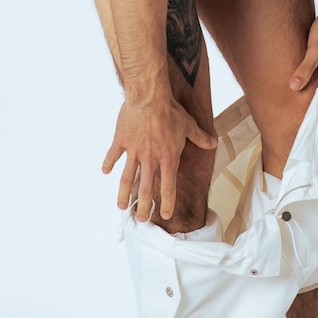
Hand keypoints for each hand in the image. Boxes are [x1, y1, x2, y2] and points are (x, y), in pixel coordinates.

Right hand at [102, 96, 216, 220]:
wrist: (149, 97)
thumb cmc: (170, 111)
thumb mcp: (189, 125)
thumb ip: (200, 137)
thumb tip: (213, 143)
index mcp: (167, 158)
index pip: (167, 187)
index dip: (166, 203)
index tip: (164, 215)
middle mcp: (150, 159)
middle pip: (145, 189)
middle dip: (143, 207)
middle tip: (141, 220)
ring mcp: (133, 151)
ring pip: (127, 178)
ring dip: (123, 194)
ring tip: (121, 207)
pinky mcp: (121, 141)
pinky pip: (112, 156)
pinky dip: (108, 164)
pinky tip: (105, 172)